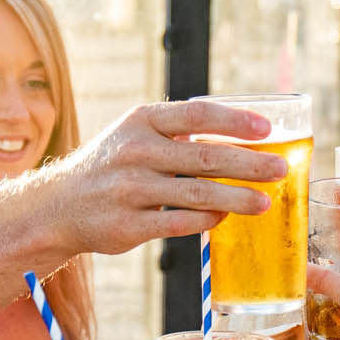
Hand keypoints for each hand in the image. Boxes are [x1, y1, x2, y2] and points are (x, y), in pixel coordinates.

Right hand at [40, 100, 287, 254]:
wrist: (59, 206)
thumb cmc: (113, 166)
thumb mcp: (137, 135)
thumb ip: (180, 134)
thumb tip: (244, 139)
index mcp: (142, 121)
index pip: (197, 114)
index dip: (235, 121)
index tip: (267, 129)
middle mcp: (136, 151)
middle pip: (205, 157)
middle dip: (249, 164)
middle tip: (280, 170)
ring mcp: (131, 190)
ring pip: (197, 194)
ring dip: (237, 199)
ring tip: (265, 203)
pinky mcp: (129, 225)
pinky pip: (180, 223)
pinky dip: (208, 221)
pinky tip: (225, 219)